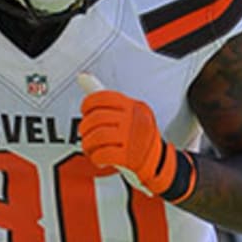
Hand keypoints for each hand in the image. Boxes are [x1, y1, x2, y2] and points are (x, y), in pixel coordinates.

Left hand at [77, 73, 195, 201]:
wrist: (159, 166)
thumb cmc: (138, 139)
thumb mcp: (126, 115)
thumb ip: (104, 98)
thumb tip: (82, 75)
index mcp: (134, 106)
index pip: (103, 97)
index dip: (87, 105)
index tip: (86, 114)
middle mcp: (135, 119)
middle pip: (96, 119)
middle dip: (85, 130)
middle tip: (87, 137)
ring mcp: (134, 138)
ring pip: (97, 137)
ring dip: (88, 145)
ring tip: (91, 149)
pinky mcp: (131, 157)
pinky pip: (103, 155)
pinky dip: (96, 158)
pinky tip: (99, 160)